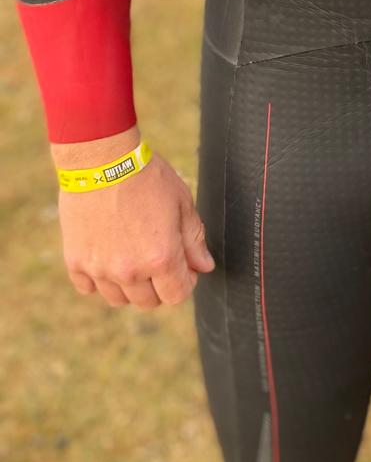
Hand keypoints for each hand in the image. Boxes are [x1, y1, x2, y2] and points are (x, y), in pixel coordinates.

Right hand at [57, 136, 214, 309]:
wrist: (102, 160)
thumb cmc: (147, 177)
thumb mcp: (182, 203)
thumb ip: (194, 240)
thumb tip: (204, 267)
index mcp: (161, 257)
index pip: (177, 295)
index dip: (185, 281)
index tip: (183, 266)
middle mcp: (129, 271)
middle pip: (148, 302)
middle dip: (159, 284)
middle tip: (158, 257)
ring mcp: (99, 269)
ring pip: (118, 299)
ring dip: (129, 285)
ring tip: (132, 254)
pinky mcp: (75, 261)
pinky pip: (88, 287)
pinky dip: (99, 278)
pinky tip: (107, 254)